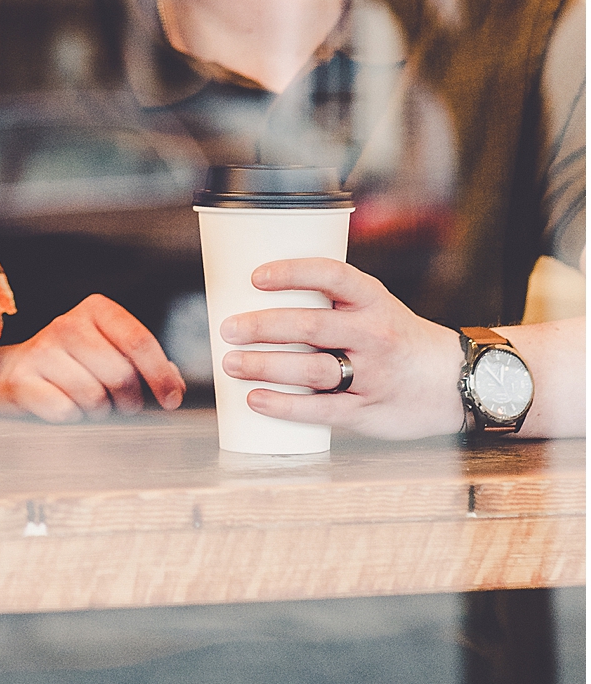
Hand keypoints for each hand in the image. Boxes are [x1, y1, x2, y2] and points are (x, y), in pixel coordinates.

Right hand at [0, 294, 185, 423]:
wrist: (16, 371)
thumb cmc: (75, 364)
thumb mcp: (111, 351)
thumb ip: (146, 364)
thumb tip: (175, 384)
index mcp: (96, 310)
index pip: (139, 341)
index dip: (161, 375)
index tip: (171, 400)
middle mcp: (67, 324)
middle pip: (120, 373)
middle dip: (129, 400)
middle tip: (123, 405)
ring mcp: (41, 351)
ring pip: (93, 396)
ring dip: (99, 411)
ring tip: (91, 405)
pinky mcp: (21, 380)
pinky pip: (64, 410)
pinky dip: (72, 417)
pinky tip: (66, 408)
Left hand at [221, 259, 464, 439]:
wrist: (455, 382)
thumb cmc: (400, 341)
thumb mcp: (377, 309)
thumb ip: (334, 306)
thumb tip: (263, 302)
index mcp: (373, 300)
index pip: (331, 276)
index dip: (291, 272)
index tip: (255, 277)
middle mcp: (373, 333)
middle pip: (310, 325)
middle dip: (263, 326)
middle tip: (228, 329)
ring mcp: (372, 374)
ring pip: (311, 368)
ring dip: (265, 366)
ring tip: (232, 364)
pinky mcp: (367, 410)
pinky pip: (321, 408)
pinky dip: (285, 404)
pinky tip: (256, 399)